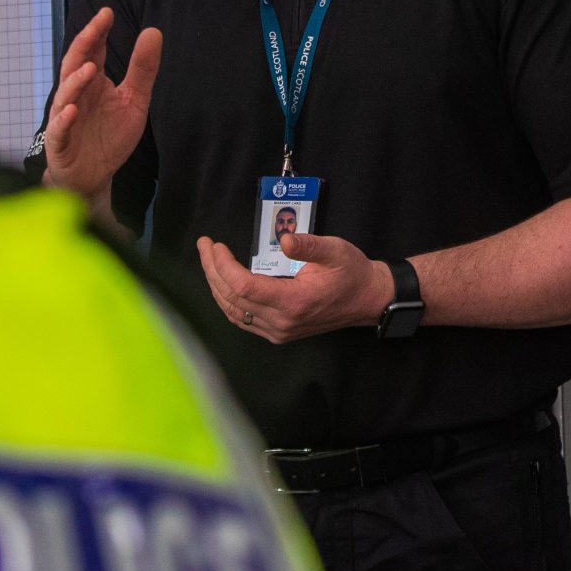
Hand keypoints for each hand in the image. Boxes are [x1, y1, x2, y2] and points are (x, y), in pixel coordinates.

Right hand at [42, 9, 161, 201]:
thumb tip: (154, 32)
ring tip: (89, 69)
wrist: (93, 176)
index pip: (92, 51)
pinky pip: (59, 129)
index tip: (107, 13)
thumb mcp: (134, 101)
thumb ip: (142, 70)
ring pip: (64, 95)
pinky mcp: (60, 142)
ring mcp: (64, 117)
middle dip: (84, 44)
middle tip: (96, 26)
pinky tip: (71, 111)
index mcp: (92, 82)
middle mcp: (76, 94)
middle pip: (75, 64)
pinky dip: (63, 119)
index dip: (97, 32)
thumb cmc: (108, 135)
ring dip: (75, 82)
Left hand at [198, 229, 391, 344]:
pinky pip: (242, 319)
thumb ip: (308, 245)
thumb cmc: (351, 273)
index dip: (223, 266)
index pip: (244, 287)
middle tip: (204, 246)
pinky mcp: (278, 332)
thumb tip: (286, 239)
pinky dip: (227, 299)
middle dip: (212, 271)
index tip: (215, 245)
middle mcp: (282, 322)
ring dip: (216, 285)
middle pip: (232, 299)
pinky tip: (222, 281)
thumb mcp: (334, 250)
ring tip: (208, 260)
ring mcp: (278, 331)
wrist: (366, 300)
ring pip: (233, 311)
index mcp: (294, 302)